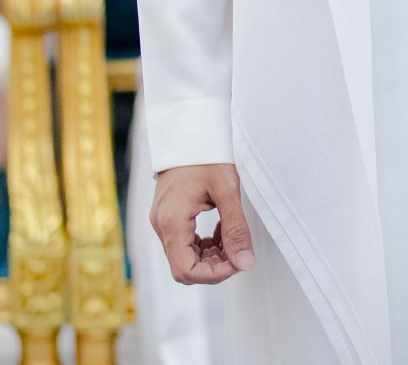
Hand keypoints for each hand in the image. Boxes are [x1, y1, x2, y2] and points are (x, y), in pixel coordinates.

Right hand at [150, 163, 256, 284]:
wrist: (188, 133)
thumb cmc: (206, 155)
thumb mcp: (227, 190)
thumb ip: (236, 228)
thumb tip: (245, 262)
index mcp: (172, 222)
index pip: (186, 270)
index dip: (213, 274)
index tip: (237, 262)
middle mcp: (162, 226)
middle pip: (185, 267)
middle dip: (215, 266)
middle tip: (239, 251)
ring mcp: (163, 222)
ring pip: (185, 257)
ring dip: (211, 255)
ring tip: (233, 238)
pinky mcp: (168, 218)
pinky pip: (185, 243)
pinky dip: (205, 244)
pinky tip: (222, 230)